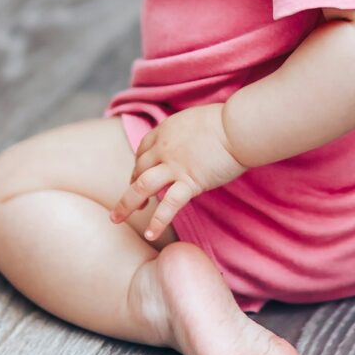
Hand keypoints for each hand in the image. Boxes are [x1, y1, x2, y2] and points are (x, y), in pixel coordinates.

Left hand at [109, 103, 248, 242]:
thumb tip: (185, 144)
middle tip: (126, 205)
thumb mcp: (195, 120)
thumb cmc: (225, 122)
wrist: (238, 127)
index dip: (137, 165)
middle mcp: (164, 147)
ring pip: (141, 186)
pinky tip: (151, 233)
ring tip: (116, 219)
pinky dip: (157, 221)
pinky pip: (168, 205)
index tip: (138, 177)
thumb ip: (183, 134)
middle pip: (138, 169)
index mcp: (165, 130)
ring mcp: (174, 165)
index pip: (142, 150)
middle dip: (129, 188)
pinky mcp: (189, 181)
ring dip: (126, 204)